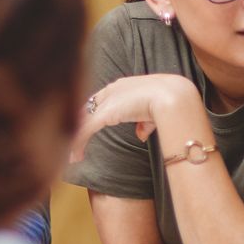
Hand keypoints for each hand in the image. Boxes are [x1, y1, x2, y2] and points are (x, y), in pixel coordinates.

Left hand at [70, 74, 201, 162]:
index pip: (101, 98)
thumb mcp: (155, 112)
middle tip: (72, 137)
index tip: (89, 125)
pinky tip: (74, 157)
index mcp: (124, 86)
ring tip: (72, 154)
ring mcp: (107, 102)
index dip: (94, 112)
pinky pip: (85, 130)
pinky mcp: (104, 114)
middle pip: (87, 106)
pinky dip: (78, 144)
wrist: (172, 97)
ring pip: (83, 120)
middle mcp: (112, 90)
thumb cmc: (170, 101)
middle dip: (79, 123)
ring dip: (76, 137)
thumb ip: (144, 122)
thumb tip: (141, 134)